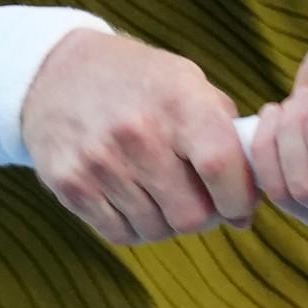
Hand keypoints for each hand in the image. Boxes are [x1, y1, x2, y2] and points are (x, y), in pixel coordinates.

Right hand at [21, 29, 255, 244]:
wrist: (56, 72)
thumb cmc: (138, 81)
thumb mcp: (187, 82)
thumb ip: (225, 132)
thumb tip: (250, 200)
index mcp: (178, 100)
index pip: (222, 167)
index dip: (239, 198)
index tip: (239, 205)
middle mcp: (138, 132)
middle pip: (191, 214)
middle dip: (204, 216)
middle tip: (200, 202)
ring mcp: (100, 161)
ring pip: (156, 230)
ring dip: (167, 222)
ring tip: (162, 194)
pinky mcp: (70, 184)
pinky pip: (119, 234)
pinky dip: (134, 227)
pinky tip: (133, 199)